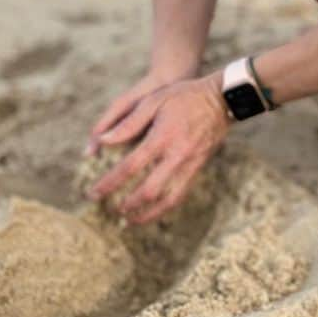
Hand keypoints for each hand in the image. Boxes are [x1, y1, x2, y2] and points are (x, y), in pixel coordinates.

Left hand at [86, 76, 230, 224]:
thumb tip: (102, 141)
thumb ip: (128, 123)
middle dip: (128, 205)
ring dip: (148, 214)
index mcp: (162, 137)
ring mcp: (191, 164)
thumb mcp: (154, 100)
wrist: (223, 99)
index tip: (94, 194)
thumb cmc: (185, 96)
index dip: (109, 183)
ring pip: (168, 200)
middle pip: (149, 191)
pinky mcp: (199, 168)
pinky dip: (165, 207)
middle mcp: (177, 155)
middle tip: (110, 209)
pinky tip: (153, 210)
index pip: (130, 167)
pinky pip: (181, 194)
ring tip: (130, 220)